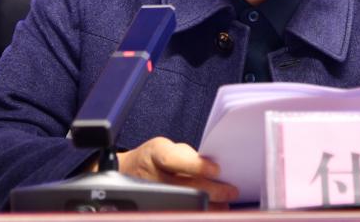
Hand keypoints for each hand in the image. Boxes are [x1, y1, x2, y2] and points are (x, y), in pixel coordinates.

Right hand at [117, 136, 238, 207]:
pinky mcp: (156, 207)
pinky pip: (181, 211)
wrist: (128, 173)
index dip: (196, 165)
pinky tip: (213, 210)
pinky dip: (201, 212)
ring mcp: (153, 196)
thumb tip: (215, 170)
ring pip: (184, 204)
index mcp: (155, 155)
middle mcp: (152, 177)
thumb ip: (188, 157)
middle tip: (231, 191)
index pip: (174, 160)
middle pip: (184, 186)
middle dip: (212, 190)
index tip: (216, 170)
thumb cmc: (155, 159)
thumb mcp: (167, 148)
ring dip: (210, 206)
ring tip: (226, 203)